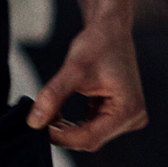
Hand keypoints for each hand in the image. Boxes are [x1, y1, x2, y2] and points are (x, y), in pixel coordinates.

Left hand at [27, 21, 146, 151]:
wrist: (110, 28)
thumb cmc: (98, 43)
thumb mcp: (73, 70)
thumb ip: (53, 96)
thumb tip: (34, 122)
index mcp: (129, 110)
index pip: (90, 137)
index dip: (62, 135)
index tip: (39, 127)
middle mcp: (133, 118)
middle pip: (91, 139)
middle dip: (63, 131)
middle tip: (40, 117)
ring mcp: (127, 117)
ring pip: (89, 135)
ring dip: (67, 128)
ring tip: (49, 111)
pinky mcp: (118, 114)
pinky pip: (92, 127)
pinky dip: (74, 123)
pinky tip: (59, 112)